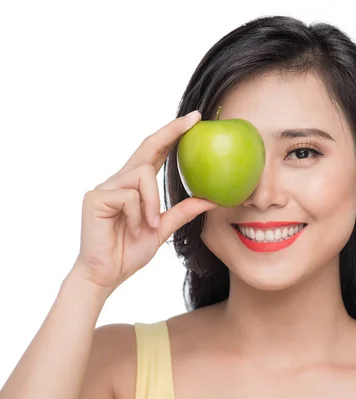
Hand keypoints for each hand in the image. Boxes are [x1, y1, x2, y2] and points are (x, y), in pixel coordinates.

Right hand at [72, 110, 216, 292]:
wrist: (105, 274)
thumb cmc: (129, 251)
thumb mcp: (163, 229)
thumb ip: (183, 212)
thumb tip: (212, 199)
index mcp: (135, 185)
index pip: (156, 152)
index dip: (173, 134)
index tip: (195, 119)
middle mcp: (119, 180)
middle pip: (147, 147)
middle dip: (172, 131)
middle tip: (196, 119)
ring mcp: (106, 186)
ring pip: (143, 175)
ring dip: (152, 203)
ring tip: (148, 225)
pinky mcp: (96, 197)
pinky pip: (130, 196)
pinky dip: (137, 214)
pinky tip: (132, 228)